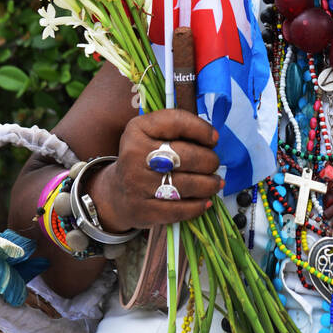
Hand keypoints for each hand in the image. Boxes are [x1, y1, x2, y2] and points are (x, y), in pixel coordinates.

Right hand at [90, 109, 221, 230]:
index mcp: (138, 129)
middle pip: (187, 156)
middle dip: (209, 161)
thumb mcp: (153, 136)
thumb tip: (212, 141)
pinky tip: (205, 201)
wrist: (117, 193)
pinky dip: (198, 206)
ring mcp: (137, 184)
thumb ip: (180, 131)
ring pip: (187, 184)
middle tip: (213, 164)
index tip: (214, 139)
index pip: (177, 122)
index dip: (202, 129)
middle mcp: (134, 154)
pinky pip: (180, 209)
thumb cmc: (146, 160)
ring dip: (209, 185)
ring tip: (214, 183)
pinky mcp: (143, 209)